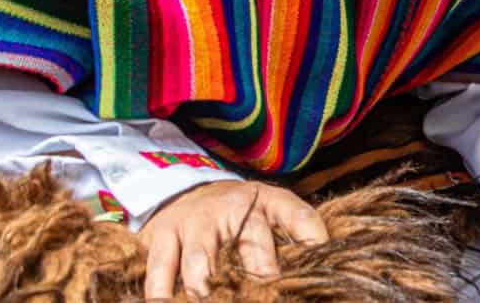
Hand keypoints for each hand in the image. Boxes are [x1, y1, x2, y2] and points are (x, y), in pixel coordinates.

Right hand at [137, 179, 327, 298]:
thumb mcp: (270, 211)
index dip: (313, 239)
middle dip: (260, 274)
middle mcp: (233, 208)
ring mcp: (195, 223)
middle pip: (251, 244)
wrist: (184, 189)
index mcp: (268, 201)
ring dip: (208, 289)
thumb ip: (294, 235)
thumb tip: (318, 269)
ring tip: (216, 300)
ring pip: (201, 263)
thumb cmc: (238, 212)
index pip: (299, 217)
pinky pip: (160, 271)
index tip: (319, 262)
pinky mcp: (162, 237)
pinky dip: (163, 294)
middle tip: (266, 294)